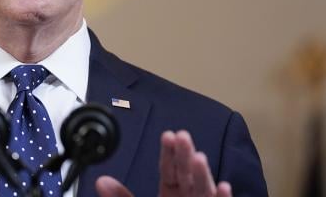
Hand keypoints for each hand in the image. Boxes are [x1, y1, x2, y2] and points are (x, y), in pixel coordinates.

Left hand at [95, 130, 231, 196]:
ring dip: (203, 175)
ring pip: (204, 191)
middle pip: (187, 176)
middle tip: (182, 136)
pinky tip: (223, 187)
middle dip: (185, 156)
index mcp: (172, 196)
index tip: (168, 136)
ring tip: (199, 158)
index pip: (170, 171)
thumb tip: (102, 182)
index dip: (169, 154)